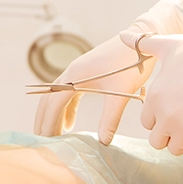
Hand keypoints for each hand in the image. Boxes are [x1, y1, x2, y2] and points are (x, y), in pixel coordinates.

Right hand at [34, 36, 154, 144]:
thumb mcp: (121, 93)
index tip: (47, 141)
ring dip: (53, 114)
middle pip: (49, 98)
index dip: (49, 123)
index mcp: (76, 75)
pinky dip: (66, 108)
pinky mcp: (86, 73)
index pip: (54, 103)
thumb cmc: (131, 64)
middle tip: (42, 142)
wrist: (140, 41)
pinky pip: (68, 93)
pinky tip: (70, 123)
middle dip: (43, 120)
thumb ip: (110, 118)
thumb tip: (103, 142)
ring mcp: (78, 71)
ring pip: (57, 95)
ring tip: (54, 135)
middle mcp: (72, 72)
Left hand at [122, 32, 182, 154]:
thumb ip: (144, 44)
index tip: (173, 105)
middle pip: (157, 140)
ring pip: (176, 148)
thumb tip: (121, 34)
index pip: (146, 122)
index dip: (158, 115)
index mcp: (154, 97)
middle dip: (168, 132)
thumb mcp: (171, 45)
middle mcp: (166, 116)